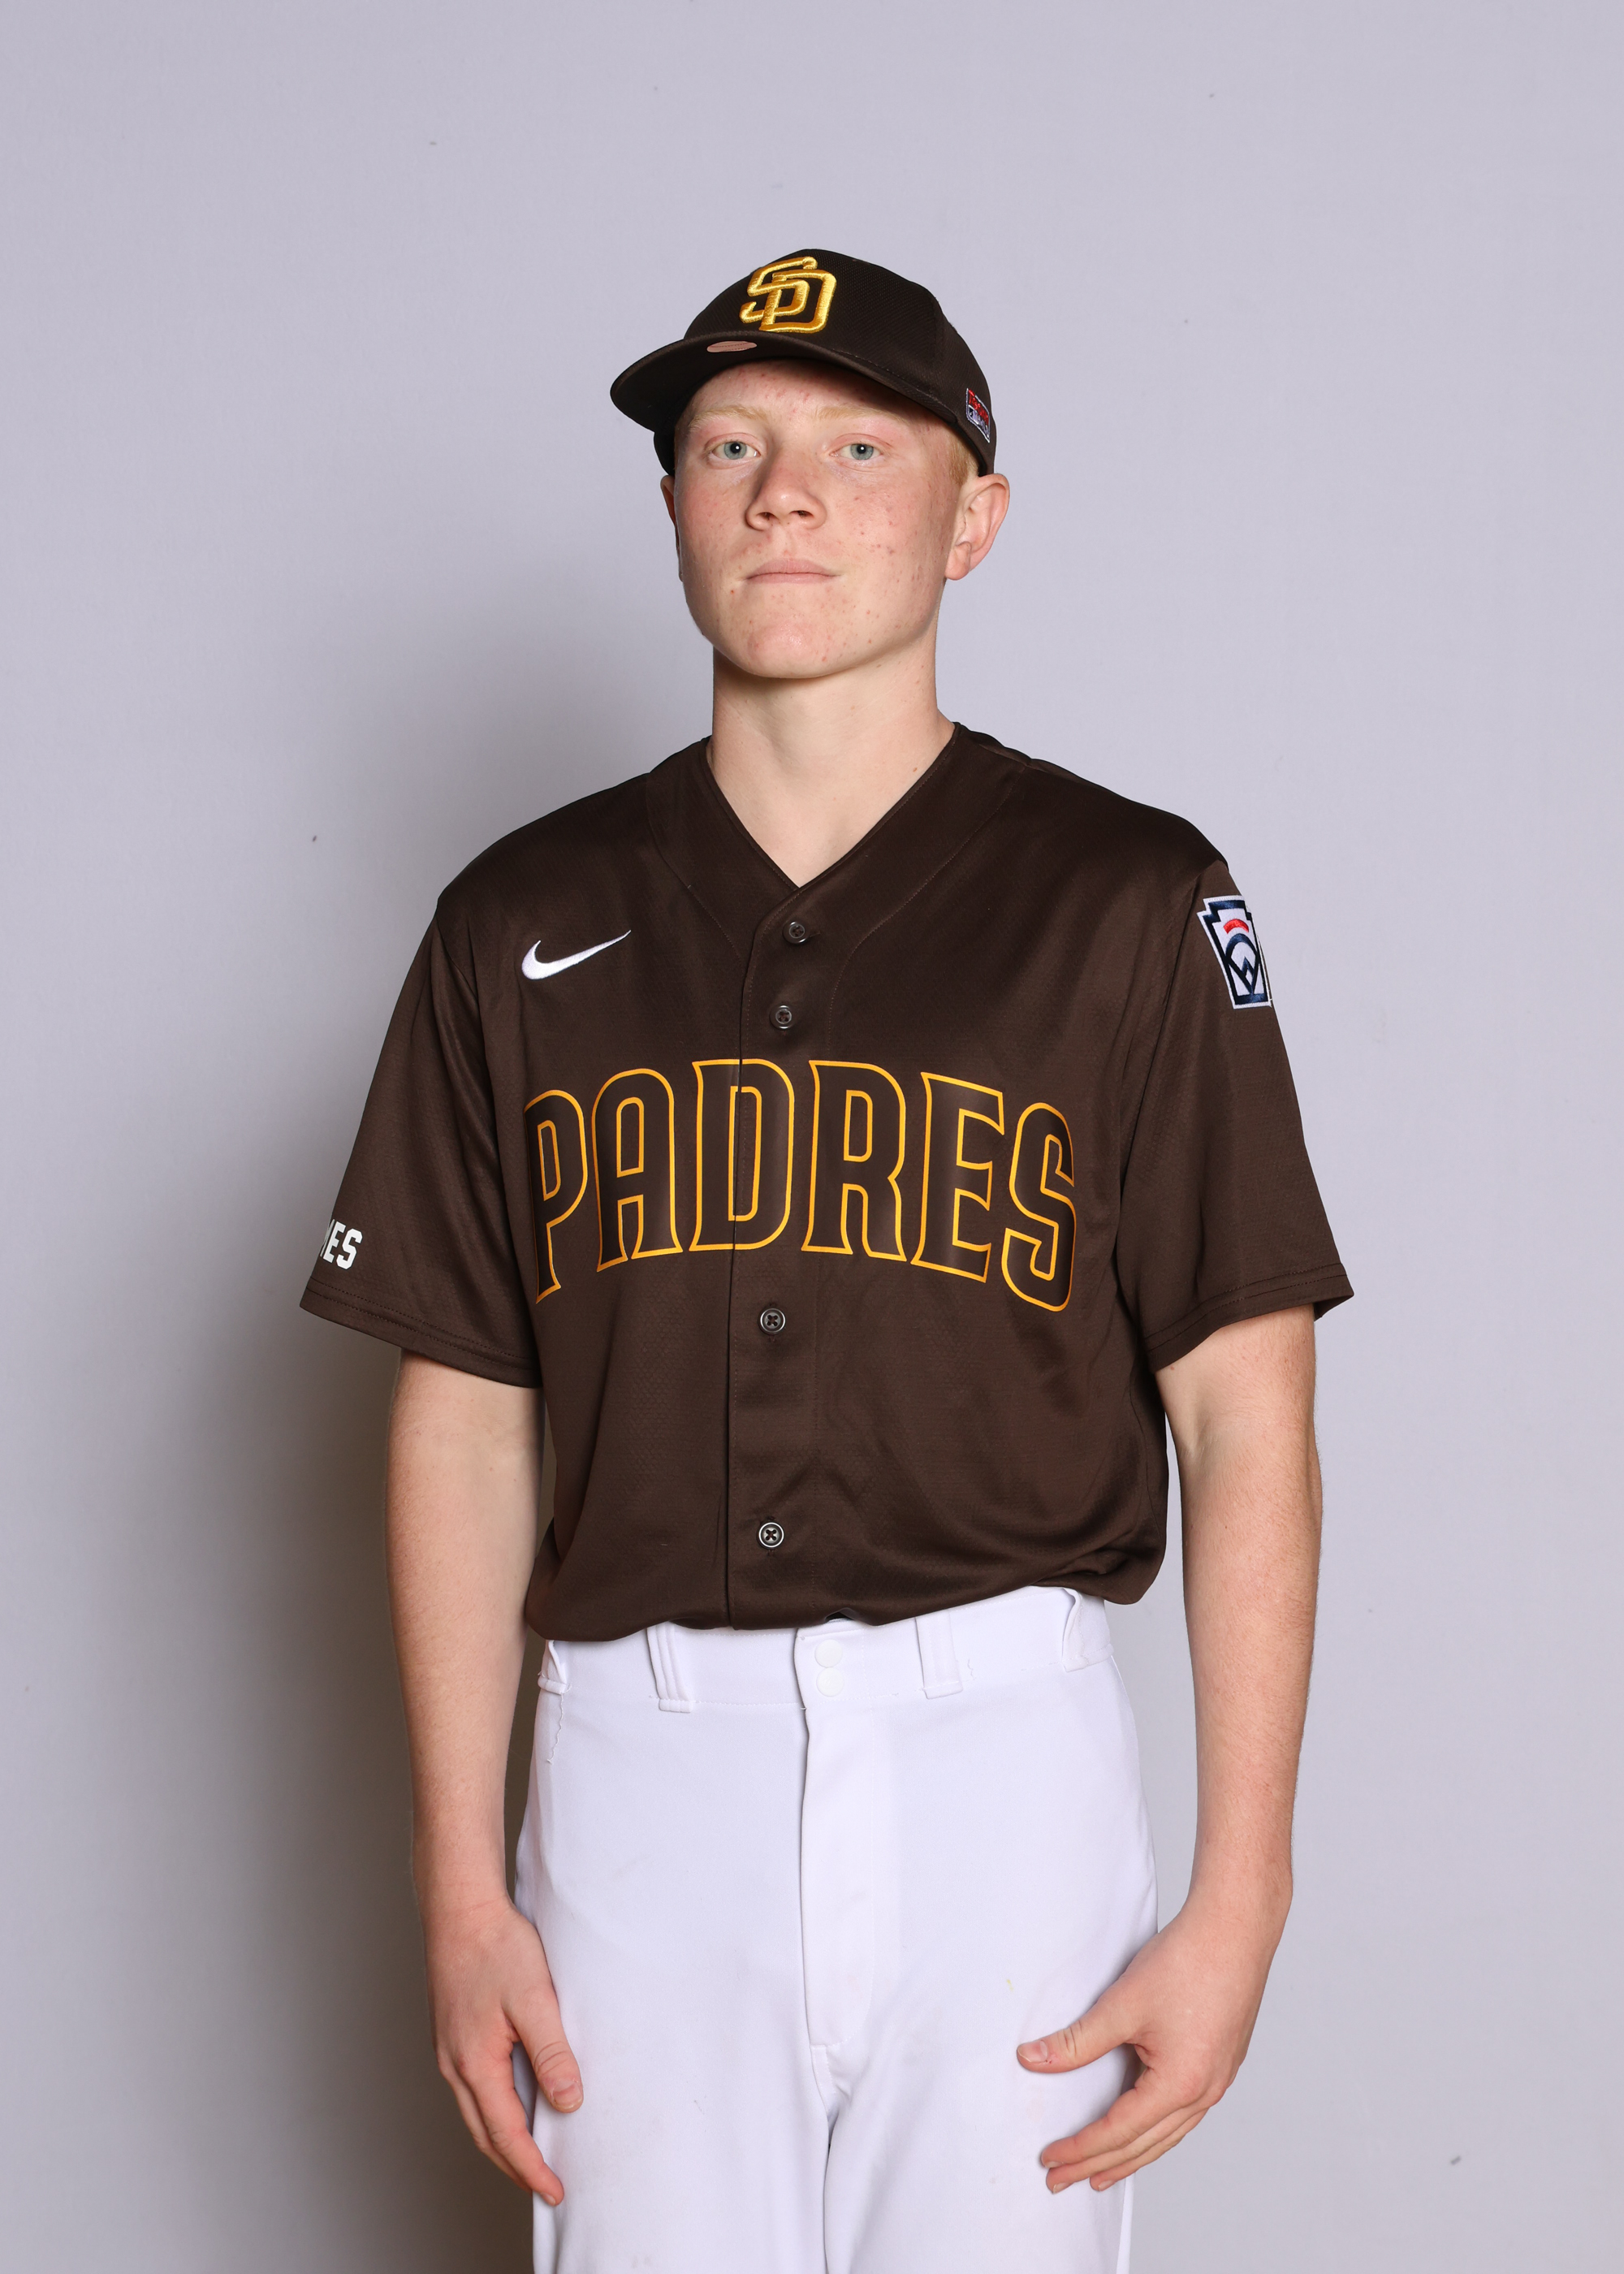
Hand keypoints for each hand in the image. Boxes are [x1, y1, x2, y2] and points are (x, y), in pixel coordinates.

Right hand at [423, 1892, 581, 2203]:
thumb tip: (569, 2102)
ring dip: (503, 2139)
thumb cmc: (496, 1947)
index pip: (506, 2134)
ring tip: (533, 2154)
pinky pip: (473, 2087)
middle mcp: (454, 2064)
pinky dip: (495, 2109)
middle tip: (545, 2186)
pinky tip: (515, 2101)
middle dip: (515, 2165)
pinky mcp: (453, 2034)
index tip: (555, 2191)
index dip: (532, 2167)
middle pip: (485, 2133)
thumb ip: (552, 2053)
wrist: (460, 1908)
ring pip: (477, 2112)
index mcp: (474, 2064)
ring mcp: (449, 2049)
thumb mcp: (534, 1999)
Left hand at [1016, 1892, 1282, 2190]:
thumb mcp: (1121, 2004)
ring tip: (1100, 2172)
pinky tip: (1142, 2129)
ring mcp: (1217, 2080)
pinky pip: (1183, 2114)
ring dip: (1130, 2155)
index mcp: (1180, 2085)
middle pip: (1143, 2146)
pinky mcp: (1222, 2064)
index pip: (1118, 2132)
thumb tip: (1030, 2060)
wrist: (1236, 1929)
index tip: (1049, 2160)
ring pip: (1167, 2135)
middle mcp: (1204, 2092)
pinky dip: (1156, 2131)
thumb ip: (1076, 2041)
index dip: (1080, 2148)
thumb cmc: (1185, 1962)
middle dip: (1098, 2165)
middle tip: (1061, 2181)